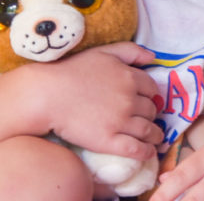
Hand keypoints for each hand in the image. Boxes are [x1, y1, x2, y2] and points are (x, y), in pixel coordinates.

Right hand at [26, 42, 162, 160]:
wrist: (48, 94)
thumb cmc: (73, 70)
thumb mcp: (104, 52)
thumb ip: (131, 51)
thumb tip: (152, 56)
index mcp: (130, 77)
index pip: (152, 89)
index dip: (151, 95)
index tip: (148, 101)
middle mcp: (129, 99)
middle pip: (150, 110)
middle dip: (151, 114)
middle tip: (148, 119)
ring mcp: (120, 121)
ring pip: (148, 130)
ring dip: (155, 135)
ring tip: (155, 138)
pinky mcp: (109, 141)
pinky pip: (136, 149)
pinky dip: (146, 151)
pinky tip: (148, 152)